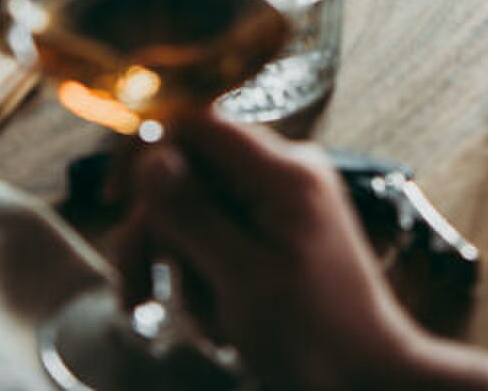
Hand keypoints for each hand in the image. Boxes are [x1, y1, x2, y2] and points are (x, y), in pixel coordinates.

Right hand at [120, 113, 426, 389]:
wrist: (372, 380)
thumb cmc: (317, 339)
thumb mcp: (242, 279)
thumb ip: (193, 214)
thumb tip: (150, 155)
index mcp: (283, 173)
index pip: (197, 122)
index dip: (147, 149)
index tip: (116, 196)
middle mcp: (286, 172)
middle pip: (191, 173)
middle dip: (159, 234)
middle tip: (135, 293)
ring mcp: (286, 200)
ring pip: (201, 209)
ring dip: (183, 266)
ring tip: (201, 325)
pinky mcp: (283, 228)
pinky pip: (225, 233)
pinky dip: (210, 275)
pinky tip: (220, 321)